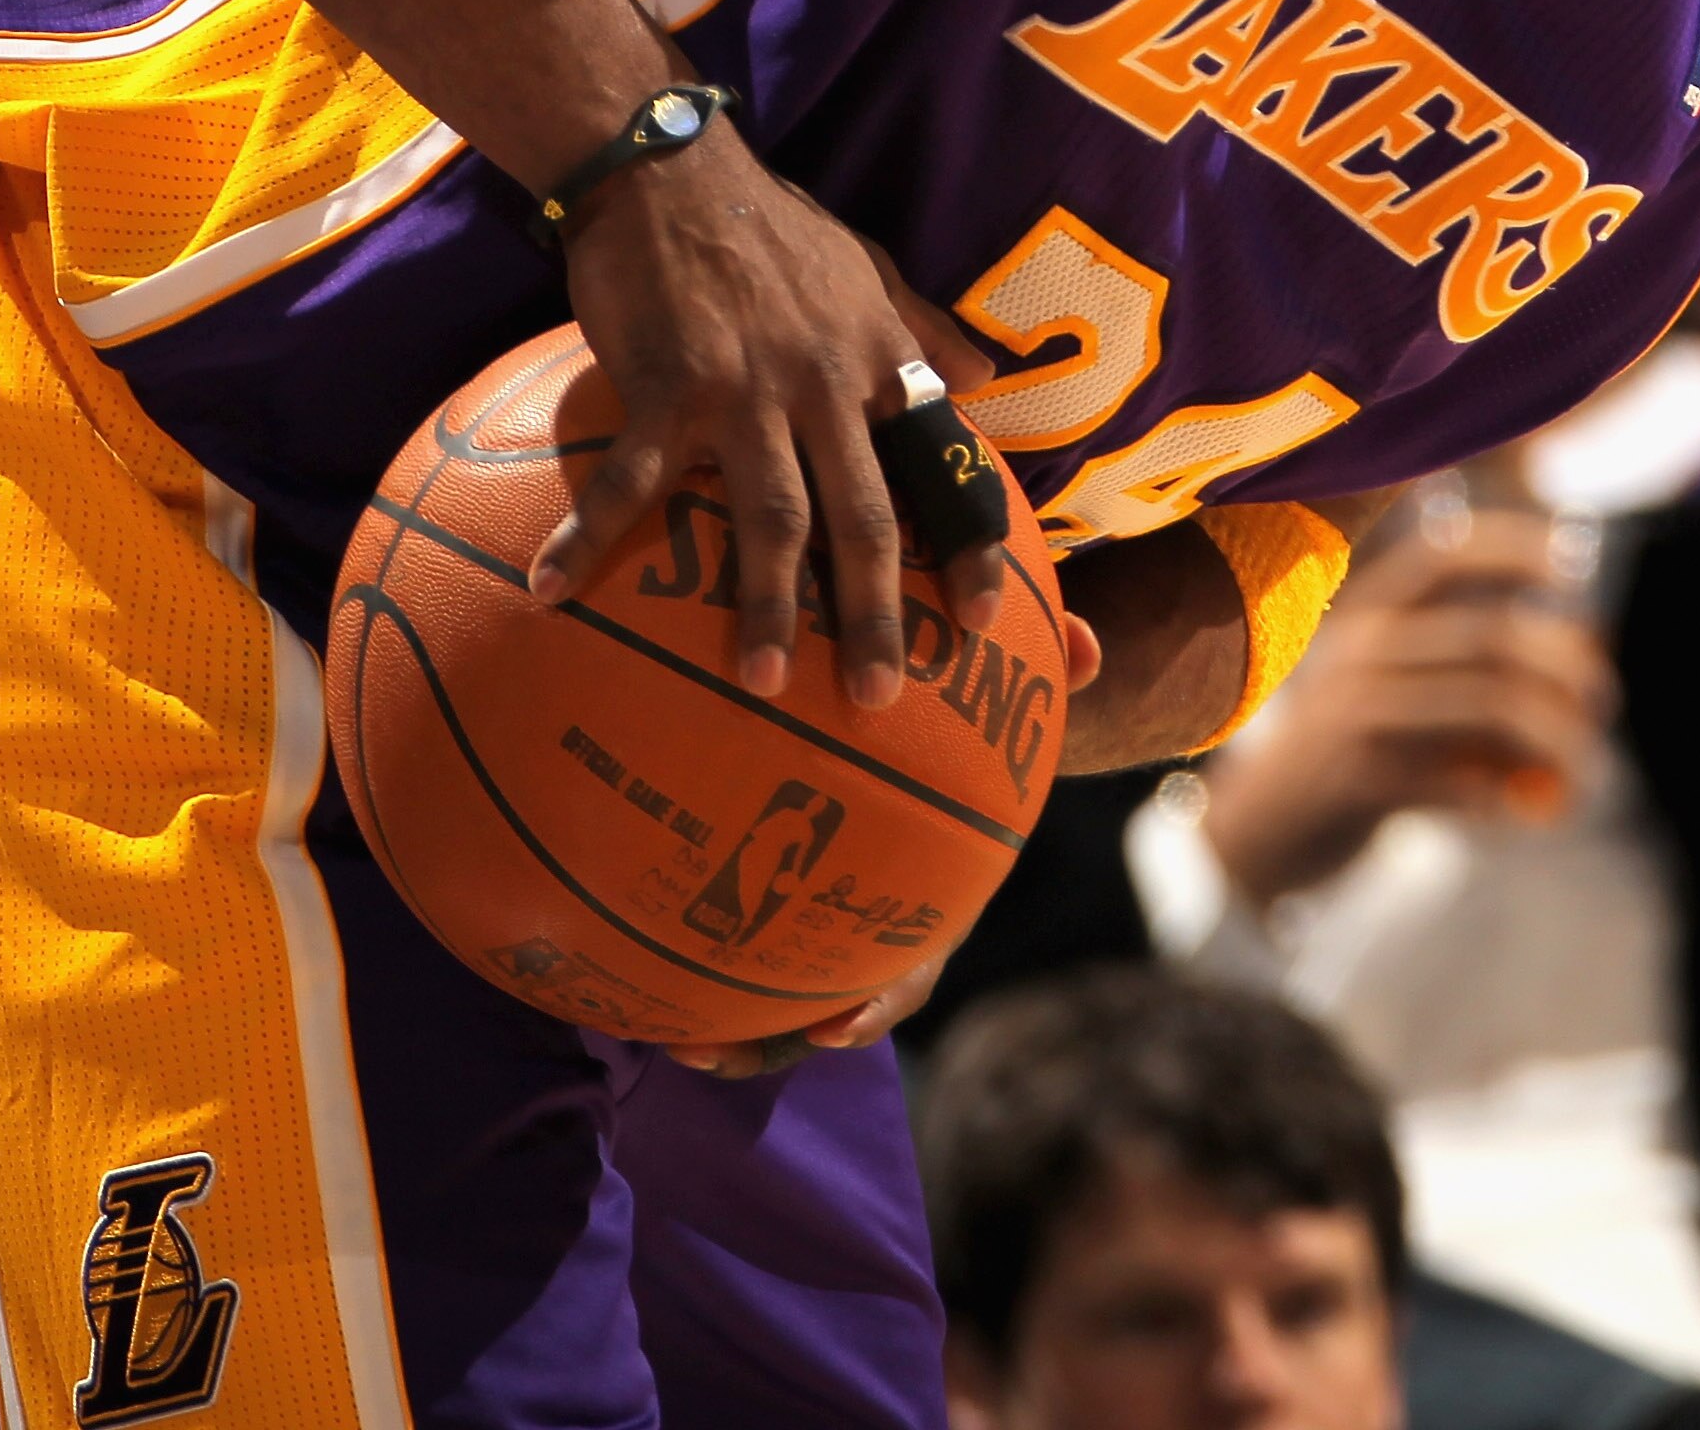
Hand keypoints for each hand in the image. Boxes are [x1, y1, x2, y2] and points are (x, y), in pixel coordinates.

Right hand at [526, 127, 1011, 710]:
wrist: (670, 169)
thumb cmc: (770, 224)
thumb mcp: (869, 264)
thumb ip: (923, 327)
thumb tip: (985, 375)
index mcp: (876, 360)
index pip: (939, 465)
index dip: (967, 541)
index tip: (986, 616)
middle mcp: (824, 385)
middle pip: (863, 514)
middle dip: (876, 610)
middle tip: (883, 692)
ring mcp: (745, 391)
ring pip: (769, 516)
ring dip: (765, 605)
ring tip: (764, 679)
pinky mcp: (665, 387)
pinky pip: (630, 482)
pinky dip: (589, 538)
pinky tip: (551, 591)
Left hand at [653, 603, 1086, 1080]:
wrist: (962, 750)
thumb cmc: (987, 725)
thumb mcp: (1020, 698)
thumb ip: (1052, 675)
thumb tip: (1093, 649)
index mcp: (936, 895)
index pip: (914, 965)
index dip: (879, 1004)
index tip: (835, 1029)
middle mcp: (878, 925)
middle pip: (819, 1006)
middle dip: (763, 1039)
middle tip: (702, 1049)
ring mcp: (825, 922)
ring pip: (766, 989)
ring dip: (712, 1018)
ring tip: (643, 1025)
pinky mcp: (772, 896)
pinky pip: (727, 927)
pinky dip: (677, 931)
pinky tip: (606, 915)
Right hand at [1192, 505, 1610, 906]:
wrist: (1261, 830)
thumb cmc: (1358, 747)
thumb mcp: (1398, 685)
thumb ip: (1473, 662)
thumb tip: (1587, 653)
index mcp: (1371, 612)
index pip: (1446, 555)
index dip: (1514, 549)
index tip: (1574, 566)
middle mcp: (1361, 649)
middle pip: (1492, 637)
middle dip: (1565, 665)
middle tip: (1603, 698)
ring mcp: (1356, 713)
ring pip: (1491, 706)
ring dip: (1556, 739)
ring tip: (1586, 768)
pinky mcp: (1358, 779)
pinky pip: (1462, 781)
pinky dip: (1511, 798)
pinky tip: (1530, 813)